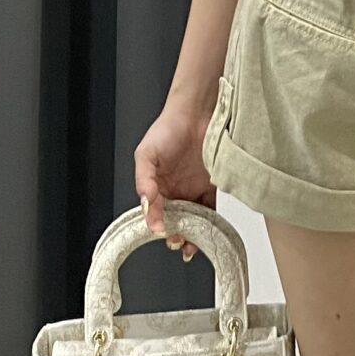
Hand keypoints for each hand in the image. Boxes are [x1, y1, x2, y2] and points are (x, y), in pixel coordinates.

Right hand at [134, 100, 218, 256]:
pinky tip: (210, 228)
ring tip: (194, 243)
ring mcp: (192, 189)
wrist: (197, 112)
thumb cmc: (168, 127)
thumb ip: (144, 180)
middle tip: (179, 241)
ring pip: (192, 219)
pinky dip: (211, 221)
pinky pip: (211, 208)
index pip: (154, 212)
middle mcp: (173, 190)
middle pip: (174, 220)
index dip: (156, 223)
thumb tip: (146, 204)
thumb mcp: (146, 153)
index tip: (160, 230)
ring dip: (193, 233)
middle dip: (176, 234)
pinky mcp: (211, 186)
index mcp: (155, 185)